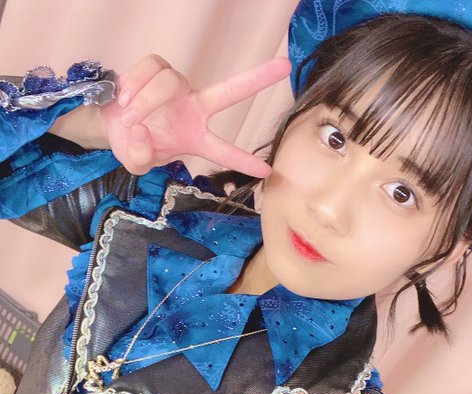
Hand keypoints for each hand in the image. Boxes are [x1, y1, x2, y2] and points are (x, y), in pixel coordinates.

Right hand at [101, 54, 291, 176]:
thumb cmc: (132, 144)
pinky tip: (125, 99)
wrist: (111, 123)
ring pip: (167, 83)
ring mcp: (178, 87)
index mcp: (195, 138)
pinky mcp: (158, 68)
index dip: (243, 162)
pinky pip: (150, 69)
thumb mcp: (136, 163)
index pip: (223, 151)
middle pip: (228, 92)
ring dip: (144, 102)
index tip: (266, 172)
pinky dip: (134, 85)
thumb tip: (141, 132)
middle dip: (256, 79)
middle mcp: (194, 109)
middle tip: (284, 67)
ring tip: (130, 118)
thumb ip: (140, 158)